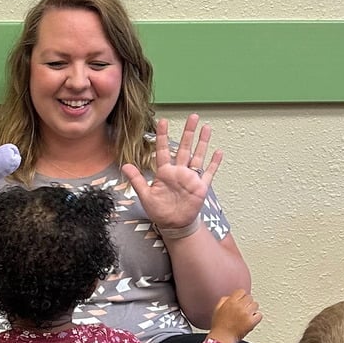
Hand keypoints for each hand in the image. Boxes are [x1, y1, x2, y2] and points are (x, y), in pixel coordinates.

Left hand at [121, 113, 223, 232]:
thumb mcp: (145, 196)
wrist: (173, 225)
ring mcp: (190, 178)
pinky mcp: (200, 187)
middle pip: (184, 148)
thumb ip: (137, 180)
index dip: (163, 136)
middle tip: (192, 117)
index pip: (163, 150)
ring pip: (198, 155)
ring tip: (205, 127)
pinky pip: (208, 173)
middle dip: (188, 132)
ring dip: (202, 142)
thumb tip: (125, 166)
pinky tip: (218, 152)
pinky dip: (214, 163)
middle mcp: (179, 172)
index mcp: (165, 173)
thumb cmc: (160, 211)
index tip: (163, 121)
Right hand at [208, 289, 261, 342]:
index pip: (241, 291)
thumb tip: (230, 297)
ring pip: (256, 305)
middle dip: (247, 303)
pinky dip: (256, 317)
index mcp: (230, 302)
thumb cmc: (219, 327)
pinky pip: (259, 315)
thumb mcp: (217, 309)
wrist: (222, 338)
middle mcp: (239, 306)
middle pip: (250, 297)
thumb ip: (224, 300)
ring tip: (247, 315)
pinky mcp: (251, 322)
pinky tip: (251, 320)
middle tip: (244, 309)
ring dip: (252, 309)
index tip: (241, 300)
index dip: (241, 296)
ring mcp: (246, 314)